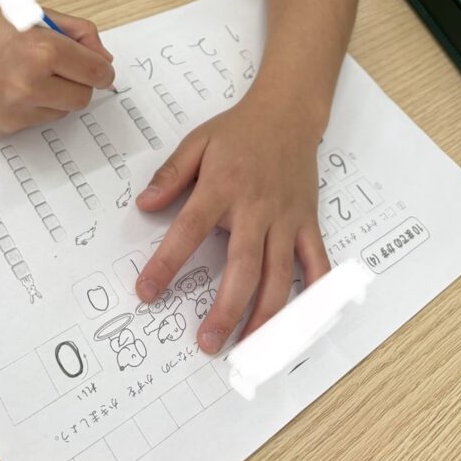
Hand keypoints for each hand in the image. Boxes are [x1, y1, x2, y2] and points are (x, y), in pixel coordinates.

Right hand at [0, 0, 114, 135]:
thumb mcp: (36, 15)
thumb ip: (79, 34)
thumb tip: (104, 61)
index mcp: (43, 50)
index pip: (97, 73)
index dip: (101, 70)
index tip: (98, 69)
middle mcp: (30, 84)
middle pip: (83, 98)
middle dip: (78, 83)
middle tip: (59, 67)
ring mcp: (14, 110)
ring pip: (61, 112)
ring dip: (55, 96)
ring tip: (26, 73)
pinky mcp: (1, 127)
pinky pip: (35, 121)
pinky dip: (31, 107)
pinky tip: (8, 86)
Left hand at [134, 97, 329, 352]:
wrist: (288, 113)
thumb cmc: (240, 130)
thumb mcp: (198, 141)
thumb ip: (171, 174)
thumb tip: (143, 204)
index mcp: (223, 186)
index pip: (189, 229)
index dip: (167, 263)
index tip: (147, 291)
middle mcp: (256, 207)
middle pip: (242, 267)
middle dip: (225, 309)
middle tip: (207, 341)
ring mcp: (286, 218)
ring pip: (279, 275)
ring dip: (265, 314)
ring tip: (249, 346)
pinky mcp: (308, 222)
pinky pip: (316, 262)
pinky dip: (316, 293)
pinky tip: (305, 321)